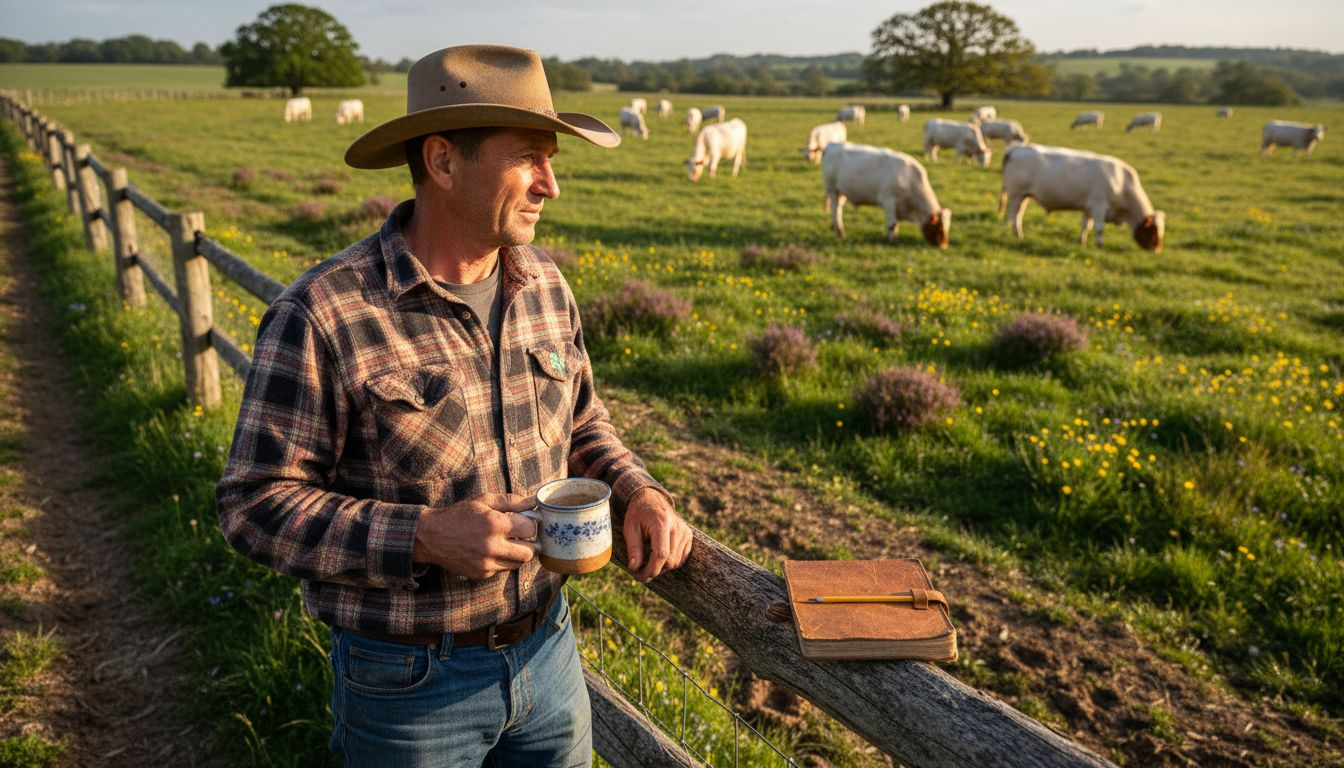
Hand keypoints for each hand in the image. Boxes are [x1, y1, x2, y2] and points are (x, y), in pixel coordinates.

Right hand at [413, 493, 537, 579]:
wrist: (432, 537)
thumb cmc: (459, 515)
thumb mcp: (484, 501)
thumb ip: (511, 501)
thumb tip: (534, 501)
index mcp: (495, 525)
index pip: (530, 528)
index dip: (530, 523)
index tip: (525, 520)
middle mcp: (492, 546)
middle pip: (530, 552)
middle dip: (529, 542)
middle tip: (521, 535)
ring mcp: (487, 563)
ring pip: (518, 563)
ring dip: (518, 553)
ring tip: (507, 542)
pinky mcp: (482, 573)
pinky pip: (503, 568)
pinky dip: (503, 560)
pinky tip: (493, 550)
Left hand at [623, 487, 692, 582]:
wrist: (652, 500)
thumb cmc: (639, 514)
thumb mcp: (630, 528)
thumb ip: (633, 549)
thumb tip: (635, 569)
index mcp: (661, 523)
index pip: (661, 554)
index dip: (651, 569)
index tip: (640, 577)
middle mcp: (677, 528)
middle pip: (669, 561)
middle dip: (654, 570)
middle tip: (639, 571)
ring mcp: (685, 532)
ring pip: (675, 562)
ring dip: (661, 567)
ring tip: (647, 561)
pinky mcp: (689, 536)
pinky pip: (681, 559)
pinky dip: (669, 562)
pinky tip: (658, 556)